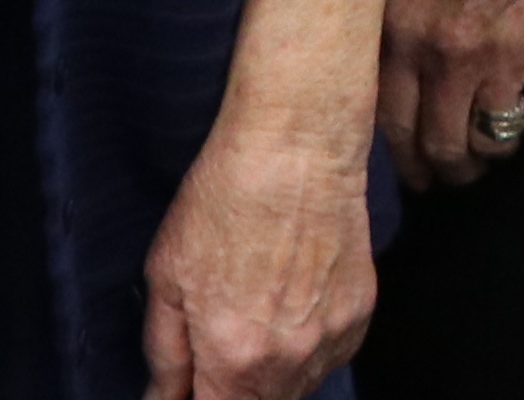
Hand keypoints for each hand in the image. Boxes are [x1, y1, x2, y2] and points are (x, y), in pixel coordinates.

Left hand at [140, 101, 372, 399]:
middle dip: (233, 388)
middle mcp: (289, 361)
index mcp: (234, 358)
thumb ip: (164, 353)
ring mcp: (332, 339)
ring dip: (271, 372)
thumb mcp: (166, 274)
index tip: (193, 383)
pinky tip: (289, 299)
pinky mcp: (360, 314)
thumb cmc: (225, 199)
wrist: (296, 148)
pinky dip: (306, 345)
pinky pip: (328, 355)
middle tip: (219, 338)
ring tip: (256, 308)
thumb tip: (163, 399)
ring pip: (297, 387)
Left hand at [375, 0, 523, 186]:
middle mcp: (448, 56)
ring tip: (494, 137)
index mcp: (402, 33)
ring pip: (495, 142)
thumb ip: (395, 32)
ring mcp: (503, 57)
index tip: (416, 173)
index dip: (407, 162)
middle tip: (457, 171)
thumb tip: (393, 90)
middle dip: (452, 169)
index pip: (394, 127)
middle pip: (446, 146)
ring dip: (494, 148)